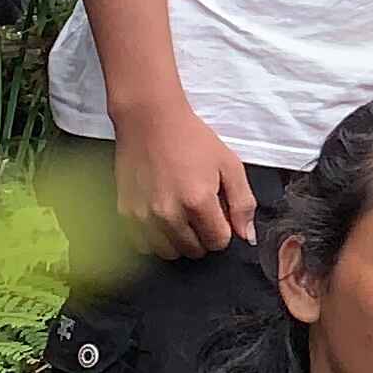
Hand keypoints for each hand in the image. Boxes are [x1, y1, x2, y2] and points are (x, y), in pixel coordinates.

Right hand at [115, 95, 255, 259]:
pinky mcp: (125, 213)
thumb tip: (247, 235)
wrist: (150, 120)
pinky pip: (143, 245)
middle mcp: (168, 213)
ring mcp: (143, 216)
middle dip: (203, 236)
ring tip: (181, 215)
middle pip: (194, 250)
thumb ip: (243, 203)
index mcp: (197, 201)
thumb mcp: (230, 164)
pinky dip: (155, 238)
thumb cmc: (191, 139)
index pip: (218, 242)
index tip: (218, 214)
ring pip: (169, 252)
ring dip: (179, 241)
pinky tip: (161, 218)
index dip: (224, 229)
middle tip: (200, 211)